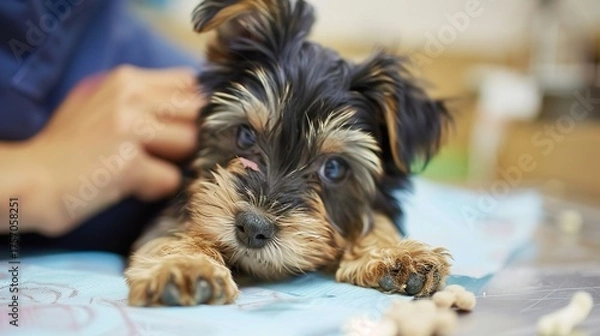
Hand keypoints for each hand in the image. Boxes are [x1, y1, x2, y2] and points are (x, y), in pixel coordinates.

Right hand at [19, 65, 204, 235]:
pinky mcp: (129, 163)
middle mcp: (129, 97)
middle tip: (161, 154)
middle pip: (195, 112)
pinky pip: (171, 179)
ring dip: (173, 163)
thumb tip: (191, 98)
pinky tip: (131, 188)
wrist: (29, 180)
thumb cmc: (67, 147)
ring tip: (142, 170)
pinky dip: (156, 190)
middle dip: (187, 136)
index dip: (190, 108)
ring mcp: (129, 128)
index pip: (188, 83)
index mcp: (125, 80)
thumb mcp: (100, 104)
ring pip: (190, 142)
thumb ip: (141, 98)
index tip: (177, 127)